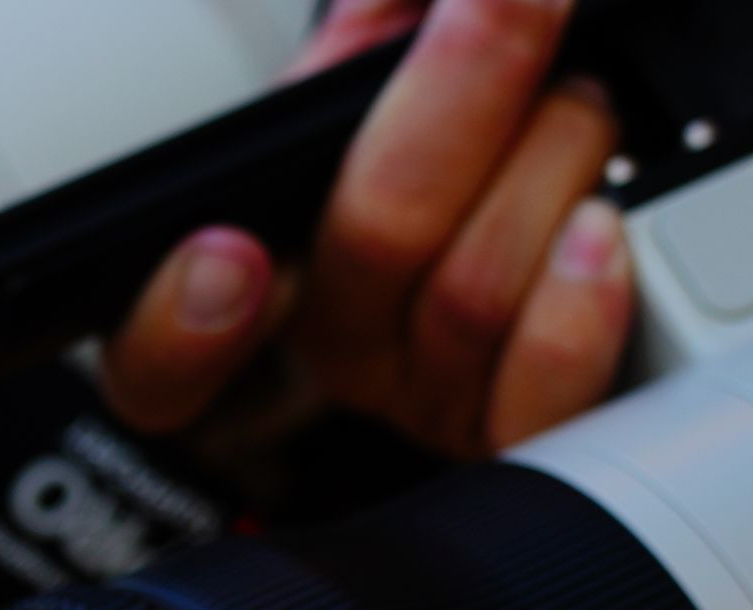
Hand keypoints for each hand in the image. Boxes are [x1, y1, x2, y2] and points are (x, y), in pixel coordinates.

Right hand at [101, 0, 632, 458]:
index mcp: (246, 282)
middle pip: (373, 241)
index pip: (157, 360)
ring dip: (552, 156)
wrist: (531, 227)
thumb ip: (360, 37)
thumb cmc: (437, 170)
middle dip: (463, 87)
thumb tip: (391, 1)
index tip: (233, 253)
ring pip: (473, 290)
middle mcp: (332, 350)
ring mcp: (425, 396)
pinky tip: (595, 228)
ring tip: (576, 100)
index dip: (181, 323)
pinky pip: (543, 381)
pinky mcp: (519, 425)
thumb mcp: (364, 90)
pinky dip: (580, 295)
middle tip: (510, 2)